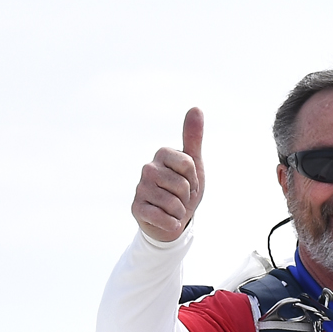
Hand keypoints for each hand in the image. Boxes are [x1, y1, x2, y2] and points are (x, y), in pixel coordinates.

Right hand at [132, 108, 204, 242]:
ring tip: (173, 209)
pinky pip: (164, 218)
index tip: (189, 181)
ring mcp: (140, 188)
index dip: (195, 178)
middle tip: (181, 198)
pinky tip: (166, 220)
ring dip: (180, 211)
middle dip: (188, 197)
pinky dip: (171, 224)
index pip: (189, 164)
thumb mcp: (193, 165)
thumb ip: (193, 138)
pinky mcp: (136, 208)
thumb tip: (196, 107)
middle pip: (182, 185)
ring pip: (174, 204)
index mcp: (162, 154)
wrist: (172, 220)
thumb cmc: (184, 190)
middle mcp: (148, 168)